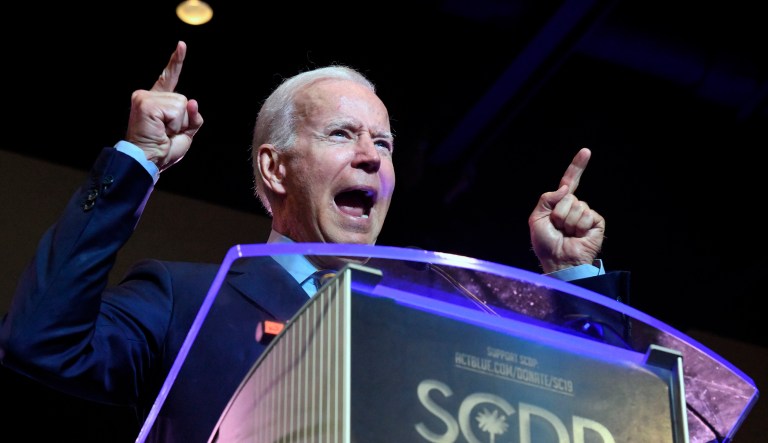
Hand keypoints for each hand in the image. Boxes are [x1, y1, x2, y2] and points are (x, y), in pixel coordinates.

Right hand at [125, 41, 203, 171]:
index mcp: (157, 102)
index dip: (176, 62)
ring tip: (163, 132)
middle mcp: (148, 96)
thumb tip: (193, 102)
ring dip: (178, 123)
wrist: (148, 161)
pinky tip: (161, 130)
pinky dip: (174, 124)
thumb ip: (192, 117)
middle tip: (167, 133)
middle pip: (184, 100)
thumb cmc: (163, 150)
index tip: (182, 45)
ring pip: (182, 104)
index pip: (169, 79)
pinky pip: (176, 110)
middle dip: (183, 120)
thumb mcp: (185, 133)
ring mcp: (145, 97)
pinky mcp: (145, 103)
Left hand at [528, 147, 604, 273]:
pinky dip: (578, 226)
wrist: (559, 261)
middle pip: (568, 196)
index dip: (577, 167)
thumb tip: (565, 189)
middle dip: (558, 213)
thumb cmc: (546, 244)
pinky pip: (586, 214)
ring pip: (576, 206)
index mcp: (560, 204)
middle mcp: (574, 207)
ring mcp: (586, 214)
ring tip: (567, 234)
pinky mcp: (596, 222)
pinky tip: (578, 236)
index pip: (569, 182)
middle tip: (557, 228)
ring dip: (567, 221)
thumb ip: (546, 199)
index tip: (586, 152)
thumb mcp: (536, 218)